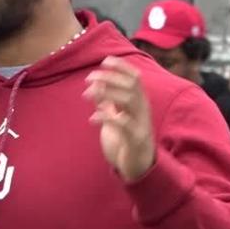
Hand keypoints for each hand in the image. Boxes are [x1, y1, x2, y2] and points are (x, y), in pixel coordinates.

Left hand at [84, 57, 155, 181]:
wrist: (138, 168)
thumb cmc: (125, 142)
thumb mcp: (115, 119)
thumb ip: (108, 105)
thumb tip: (95, 89)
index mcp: (139, 103)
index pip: (135, 78)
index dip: (121, 67)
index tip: (105, 60)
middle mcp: (142, 110)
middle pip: (131, 85)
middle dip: (110, 77)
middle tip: (89, 78)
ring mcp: (141, 123)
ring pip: (130, 99)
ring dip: (108, 92)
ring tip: (87, 94)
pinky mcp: (136, 139)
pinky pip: (124, 123)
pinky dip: (106, 117)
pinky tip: (92, 118)